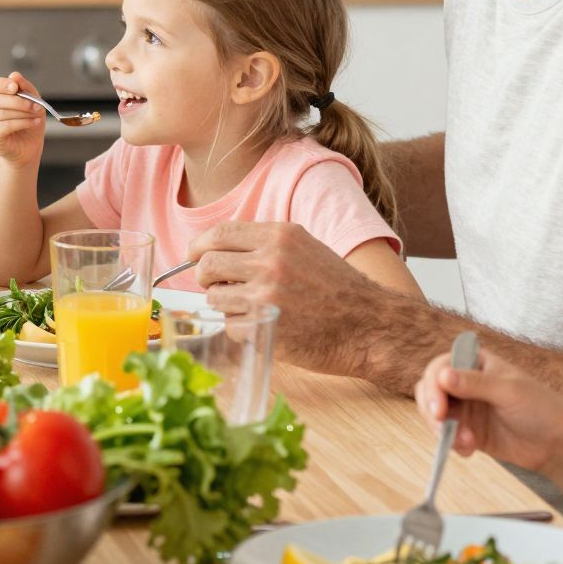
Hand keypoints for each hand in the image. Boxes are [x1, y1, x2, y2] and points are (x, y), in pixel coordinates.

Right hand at [0, 71, 45, 166]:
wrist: (29, 145)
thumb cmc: (28, 120)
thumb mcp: (32, 100)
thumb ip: (24, 86)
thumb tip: (14, 75)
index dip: (1, 84)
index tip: (15, 87)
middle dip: (19, 101)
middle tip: (36, 105)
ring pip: (2, 113)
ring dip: (23, 113)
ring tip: (37, 115)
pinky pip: (6, 125)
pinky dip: (22, 123)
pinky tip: (34, 122)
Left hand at [187, 221, 370, 368]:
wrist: (369, 324)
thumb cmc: (337, 288)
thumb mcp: (304, 248)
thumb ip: (264, 245)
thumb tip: (216, 249)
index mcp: (279, 236)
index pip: (218, 234)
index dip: (199, 246)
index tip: (193, 256)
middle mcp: (270, 261)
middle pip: (207, 265)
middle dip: (204, 278)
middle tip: (215, 286)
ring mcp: (266, 294)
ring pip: (214, 298)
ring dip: (224, 305)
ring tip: (249, 308)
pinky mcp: (265, 325)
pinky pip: (230, 326)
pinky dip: (240, 329)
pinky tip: (264, 326)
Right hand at [415, 349, 562, 474]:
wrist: (557, 445)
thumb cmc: (541, 409)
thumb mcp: (508, 392)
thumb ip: (474, 384)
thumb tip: (441, 376)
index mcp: (477, 363)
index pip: (441, 367)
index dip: (434, 386)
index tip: (438, 409)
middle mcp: (467, 382)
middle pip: (431, 390)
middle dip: (432, 410)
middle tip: (442, 427)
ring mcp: (466, 407)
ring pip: (434, 414)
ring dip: (443, 430)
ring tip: (466, 443)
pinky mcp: (467, 430)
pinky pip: (446, 435)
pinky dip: (451, 443)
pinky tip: (470, 450)